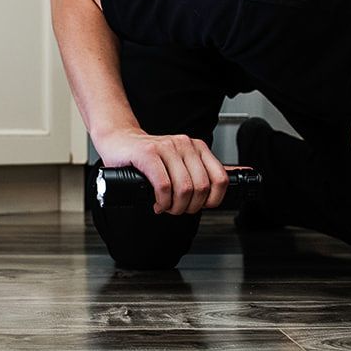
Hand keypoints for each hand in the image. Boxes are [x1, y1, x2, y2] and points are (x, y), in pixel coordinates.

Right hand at [93, 127, 227, 214]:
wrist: (118, 141)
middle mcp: (185, 145)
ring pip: (184, 189)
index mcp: (197, 148)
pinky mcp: (148, 154)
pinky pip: (164, 185)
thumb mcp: (178, 163)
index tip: (200, 206)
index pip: (220, 179)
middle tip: (177, 209)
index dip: (213, 200)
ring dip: (175, 207)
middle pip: (201, 188)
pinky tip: (157, 202)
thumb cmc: (148, 157)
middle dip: (190, 207)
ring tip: (166, 206)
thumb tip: (232, 180)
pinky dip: (162, 201)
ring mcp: (166, 148)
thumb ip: (200, 172)